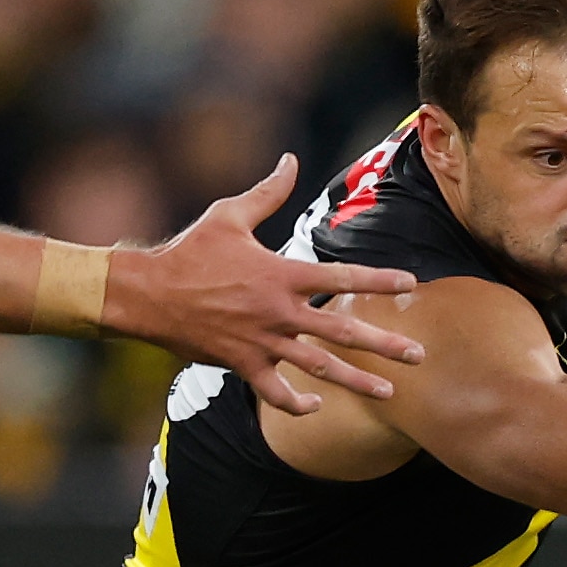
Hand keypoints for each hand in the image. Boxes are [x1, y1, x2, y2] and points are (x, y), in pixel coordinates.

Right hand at [104, 156, 425, 412]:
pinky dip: (296, 403)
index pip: (342, 276)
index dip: (380, 280)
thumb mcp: (229, 215)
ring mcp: (262, 342)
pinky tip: (317, 406)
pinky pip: (275, 392)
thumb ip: (267, 192)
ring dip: (357, 382)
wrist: (147, 293)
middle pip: (343, 330)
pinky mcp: (242, 364)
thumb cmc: (188, 251)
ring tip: (389, 394)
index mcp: (281, 273)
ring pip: (319, 367)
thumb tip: (290, 160)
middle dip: (385, 344)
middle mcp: (278, 311)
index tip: (412, 284)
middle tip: (419, 356)